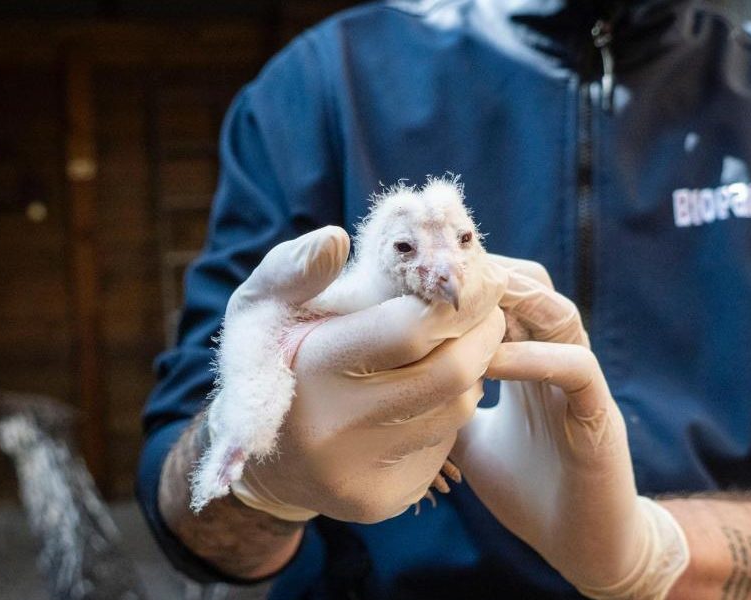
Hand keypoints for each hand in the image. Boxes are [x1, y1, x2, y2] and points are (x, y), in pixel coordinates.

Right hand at [226, 226, 507, 522]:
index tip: (474, 282)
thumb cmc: (274, 363)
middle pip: (451, 373)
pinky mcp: (383, 500)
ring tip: (451, 351)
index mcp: (313, 366)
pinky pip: (444, 445)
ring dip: (468, 373)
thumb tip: (336, 239)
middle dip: (483, 336)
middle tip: (489, 314)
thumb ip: (295, 267)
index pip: (411, 329)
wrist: (263, 458)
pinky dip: (445, 413)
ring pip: (457, 410)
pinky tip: (421, 400)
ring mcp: (363, 472)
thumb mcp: (262, 306)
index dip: (455, 302)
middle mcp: (338, 427)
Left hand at [452, 257, 688, 599]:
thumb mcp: (469, 440)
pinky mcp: (598, 416)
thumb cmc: (527, 488)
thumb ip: (444, 406)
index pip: (505, 298)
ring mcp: (581, 386)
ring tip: (464, 302)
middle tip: (440, 276)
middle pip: (533, 288)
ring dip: (515, 303)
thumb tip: (396, 386)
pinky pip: (574, 369)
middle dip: (488, 276)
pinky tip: (489, 359)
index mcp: (529, 361)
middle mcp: (557, 361)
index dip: (468, 282)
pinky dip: (534, 358)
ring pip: (560, 315)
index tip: (420, 276)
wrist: (581, 545)